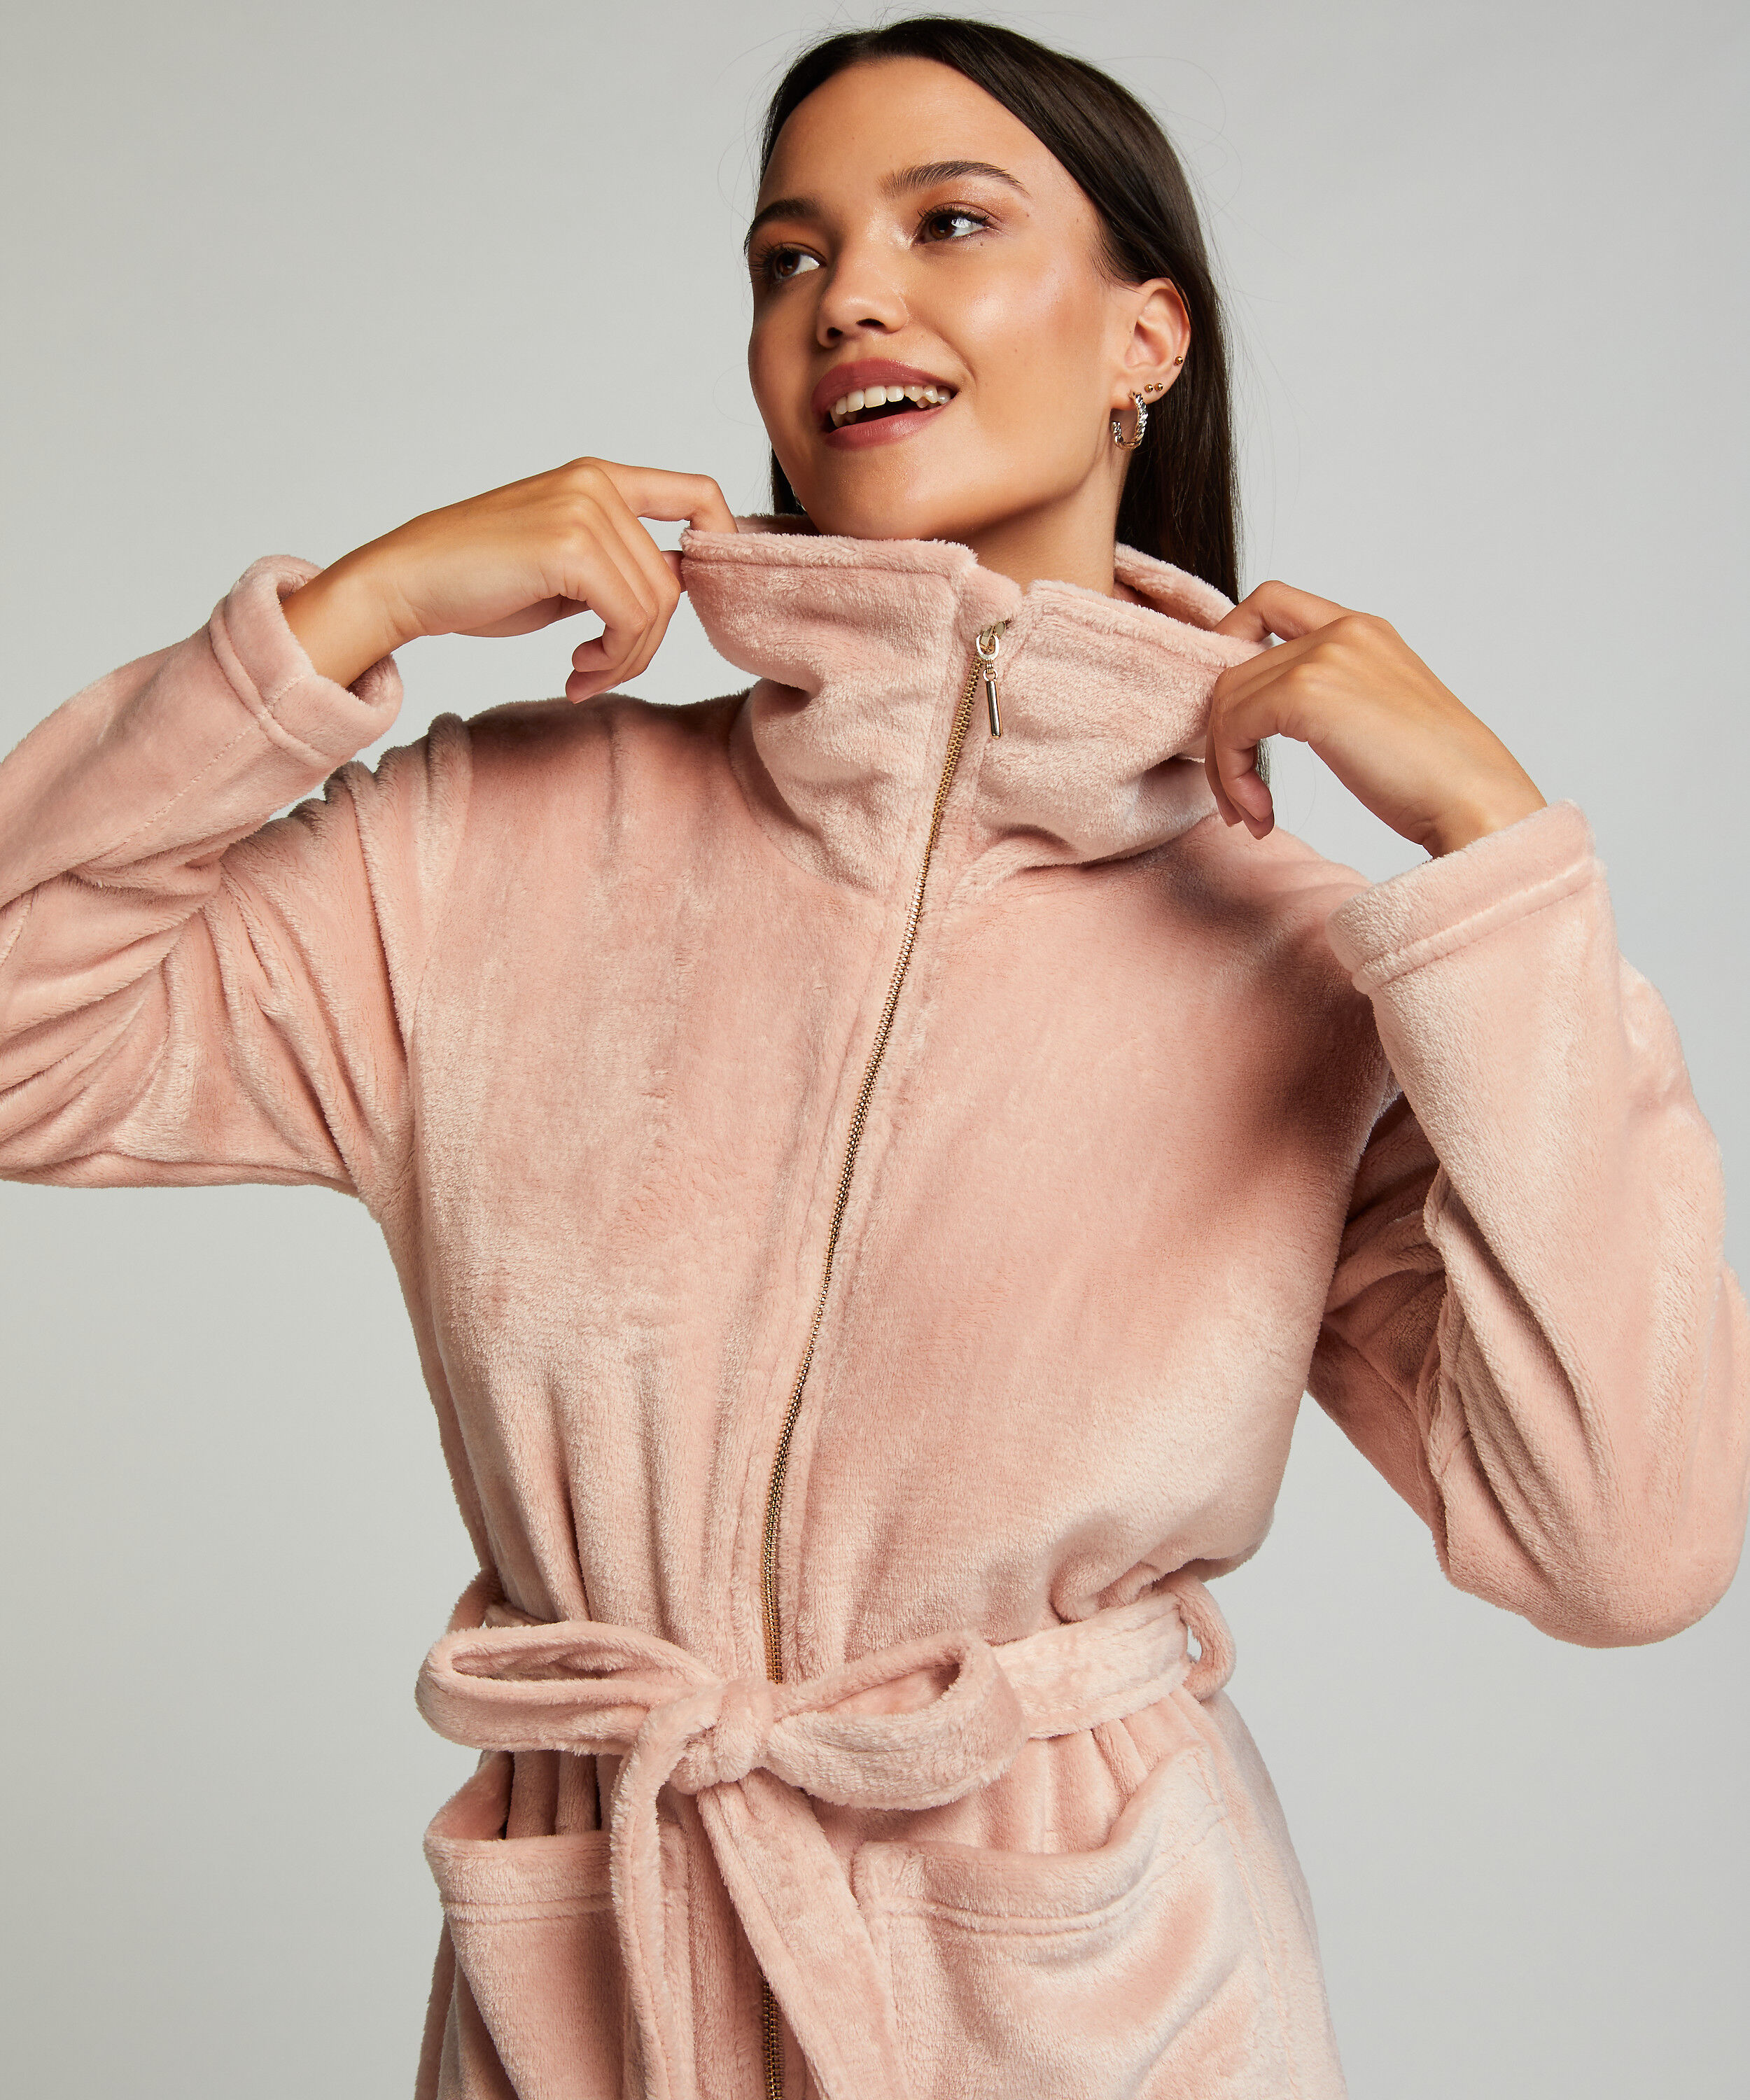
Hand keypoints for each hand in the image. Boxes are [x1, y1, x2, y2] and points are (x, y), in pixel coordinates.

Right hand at [282, 458, 735, 698]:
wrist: (405, 583)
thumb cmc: (478, 581)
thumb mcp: (566, 570)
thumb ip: (620, 569)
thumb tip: (679, 588)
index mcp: (599, 478)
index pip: (698, 494)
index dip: (720, 543)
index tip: (695, 600)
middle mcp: (597, 484)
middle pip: (674, 580)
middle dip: (647, 642)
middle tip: (600, 670)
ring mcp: (584, 511)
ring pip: (656, 607)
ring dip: (626, 658)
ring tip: (585, 672)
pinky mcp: (570, 548)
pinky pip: (629, 619)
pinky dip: (612, 659)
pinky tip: (576, 670)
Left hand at [1205, 582, 1545, 856]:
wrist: (1472, 799)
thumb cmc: (1434, 777)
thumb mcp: (1375, 715)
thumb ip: (1327, 696)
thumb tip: (1258, 717)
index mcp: (1363, 630)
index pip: (1268, 604)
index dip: (1228, 646)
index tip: (1226, 713)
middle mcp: (1343, 630)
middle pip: (1235, 666)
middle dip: (1222, 737)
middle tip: (1239, 798)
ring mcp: (1325, 656)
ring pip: (1227, 700)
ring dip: (1226, 767)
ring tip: (1252, 815)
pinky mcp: (1307, 693)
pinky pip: (1233, 726)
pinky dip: (1233, 776)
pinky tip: (1262, 814)